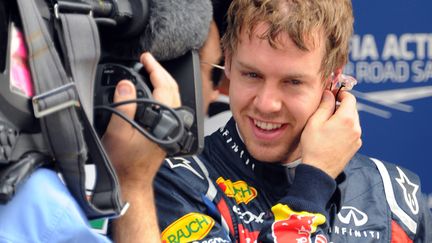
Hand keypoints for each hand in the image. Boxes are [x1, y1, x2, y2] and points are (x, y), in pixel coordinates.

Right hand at [102, 52, 180, 186]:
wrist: (131, 181)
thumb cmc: (124, 162)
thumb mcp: (118, 133)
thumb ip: (124, 107)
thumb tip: (126, 85)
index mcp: (164, 121)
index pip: (164, 86)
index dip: (155, 69)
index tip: (145, 58)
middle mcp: (172, 123)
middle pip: (173, 89)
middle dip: (161, 72)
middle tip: (148, 61)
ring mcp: (172, 127)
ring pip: (173, 97)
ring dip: (163, 82)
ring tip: (150, 72)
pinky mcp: (168, 131)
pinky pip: (169, 106)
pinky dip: (162, 94)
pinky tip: (152, 93)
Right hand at [300, 90, 361, 177]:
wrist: (319, 170)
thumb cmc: (314, 147)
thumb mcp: (315, 122)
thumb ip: (324, 105)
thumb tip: (329, 94)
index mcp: (346, 119)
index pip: (350, 98)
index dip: (341, 93)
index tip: (333, 94)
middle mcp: (356, 127)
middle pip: (352, 109)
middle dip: (341, 106)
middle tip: (327, 109)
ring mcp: (357, 138)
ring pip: (353, 120)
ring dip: (343, 118)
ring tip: (328, 124)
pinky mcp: (355, 146)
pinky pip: (352, 131)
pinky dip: (345, 128)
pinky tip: (332, 135)